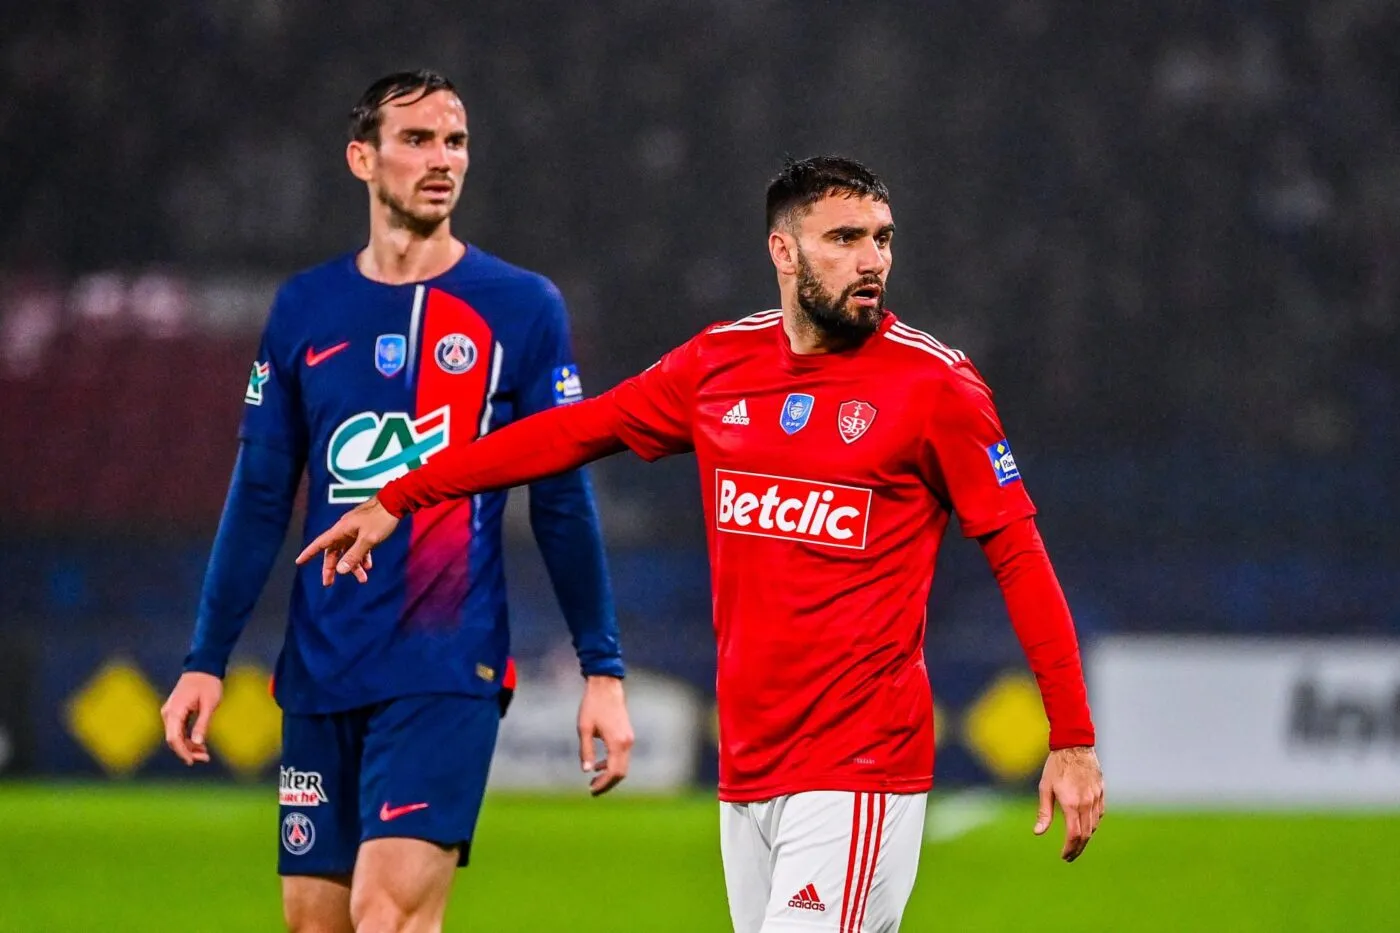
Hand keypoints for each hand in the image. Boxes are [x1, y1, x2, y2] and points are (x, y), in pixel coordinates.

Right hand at [160, 672, 222, 765]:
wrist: (203, 668)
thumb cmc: (208, 684)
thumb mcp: (209, 705)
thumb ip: (202, 724)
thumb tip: (197, 743)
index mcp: (175, 711)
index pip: (174, 738)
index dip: (182, 752)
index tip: (193, 761)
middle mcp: (168, 713)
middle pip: (174, 739)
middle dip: (188, 751)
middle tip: (206, 758)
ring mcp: (170, 713)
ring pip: (176, 736)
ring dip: (189, 746)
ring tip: (205, 754)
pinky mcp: (175, 713)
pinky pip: (178, 730)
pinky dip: (188, 739)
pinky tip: (200, 745)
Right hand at [295, 497, 395, 584]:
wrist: (395, 502)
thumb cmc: (380, 519)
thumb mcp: (368, 540)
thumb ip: (354, 555)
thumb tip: (340, 570)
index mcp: (340, 530)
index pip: (320, 544)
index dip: (309, 553)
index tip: (298, 562)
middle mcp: (344, 531)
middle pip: (333, 552)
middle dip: (331, 568)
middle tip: (328, 583)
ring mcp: (354, 531)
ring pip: (348, 552)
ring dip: (353, 566)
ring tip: (362, 580)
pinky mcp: (364, 532)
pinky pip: (359, 548)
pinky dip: (362, 558)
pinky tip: (368, 566)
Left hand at [577, 675, 633, 796]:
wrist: (606, 686)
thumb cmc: (592, 705)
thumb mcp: (584, 728)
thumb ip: (586, 751)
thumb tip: (587, 771)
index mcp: (617, 742)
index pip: (613, 772)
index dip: (603, 785)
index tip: (591, 791)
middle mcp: (627, 742)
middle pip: (621, 773)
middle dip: (607, 784)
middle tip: (592, 790)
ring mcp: (629, 738)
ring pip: (623, 765)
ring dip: (610, 775)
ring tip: (593, 780)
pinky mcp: (627, 735)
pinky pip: (623, 756)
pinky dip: (613, 764)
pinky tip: (599, 765)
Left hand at [1034, 745, 1104, 861]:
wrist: (1074, 745)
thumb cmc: (1055, 766)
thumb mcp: (1045, 788)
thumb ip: (1044, 812)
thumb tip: (1038, 833)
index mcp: (1071, 803)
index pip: (1074, 835)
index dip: (1069, 849)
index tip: (1064, 856)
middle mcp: (1086, 803)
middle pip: (1086, 834)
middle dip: (1078, 848)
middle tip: (1069, 856)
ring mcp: (1096, 798)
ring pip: (1094, 826)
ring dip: (1085, 838)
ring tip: (1076, 844)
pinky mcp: (1101, 792)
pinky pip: (1099, 814)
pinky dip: (1093, 825)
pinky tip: (1086, 827)